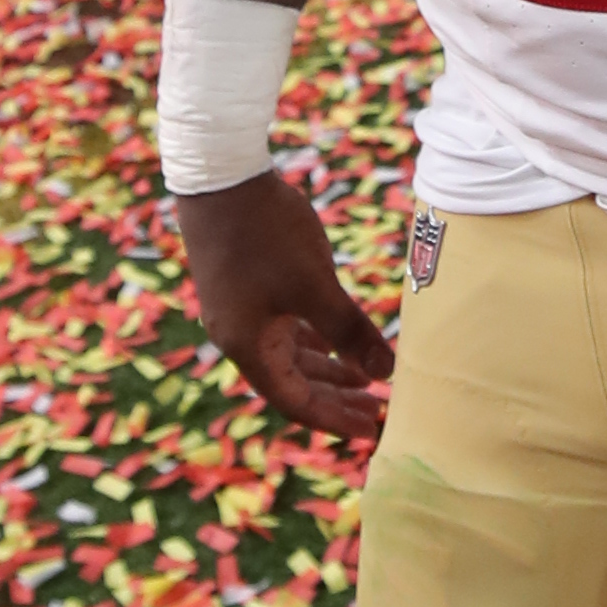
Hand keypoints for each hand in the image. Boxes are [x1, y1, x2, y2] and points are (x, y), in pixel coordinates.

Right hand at [177, 168, 395, 446]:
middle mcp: (240, 337)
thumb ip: (350, 331)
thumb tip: (386, 373)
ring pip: (290, 354)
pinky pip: (285, 328)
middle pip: (294, 383)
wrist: (219, 175)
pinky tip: (340, 339)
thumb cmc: (266, 232)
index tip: (374, 431)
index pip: (296, 402)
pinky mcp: (246, 286)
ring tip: (370, 378)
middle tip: (380, 411)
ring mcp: (241, 311)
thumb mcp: (315, 285)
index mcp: (248, 347)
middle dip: (338, 398)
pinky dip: (315, 339)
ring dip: (330, 368)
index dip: (335, 420)